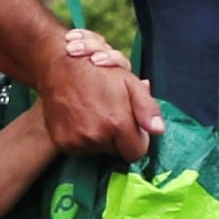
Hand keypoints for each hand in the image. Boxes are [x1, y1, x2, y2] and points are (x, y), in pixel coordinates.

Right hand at [39, 39, 160, 158]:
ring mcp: (77, 141)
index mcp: (117, 123)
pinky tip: (79, 121)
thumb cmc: (99, 71)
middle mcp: (97, 136)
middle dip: (116, 139)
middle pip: (116, 152)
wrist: (60, 66)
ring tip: (92, 115)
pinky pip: (78, 151)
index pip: (136, 153)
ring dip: (98, 140)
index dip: (136, 140)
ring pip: (97, 151)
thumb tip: (159, 130)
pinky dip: (81, 140)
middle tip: (109, 116)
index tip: (130, 127)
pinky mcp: (61, 143)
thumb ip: (147, 108)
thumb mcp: (130, 82)